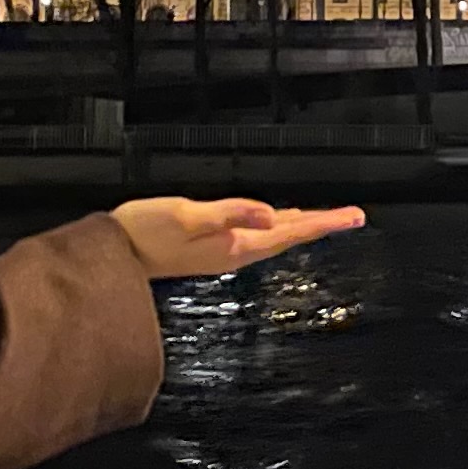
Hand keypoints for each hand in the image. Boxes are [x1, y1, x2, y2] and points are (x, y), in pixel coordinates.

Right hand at [110, 197, 366, 279]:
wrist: (113, 254)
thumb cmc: (146, 232)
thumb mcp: (189, 216)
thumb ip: (231, 213)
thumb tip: (273, 214)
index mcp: (237, 245)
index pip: (292, 230)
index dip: (324, 222)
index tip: (354, 217)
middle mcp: (236, 252)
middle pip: (290, 235)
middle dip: (322, 224)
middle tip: (354, 216)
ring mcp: (224, 251)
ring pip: (276, 236)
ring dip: (303, 226)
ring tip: (327, 219)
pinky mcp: (211, 247)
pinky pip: (257, 236)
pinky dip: (277, 226)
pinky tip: (278, 221)